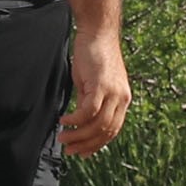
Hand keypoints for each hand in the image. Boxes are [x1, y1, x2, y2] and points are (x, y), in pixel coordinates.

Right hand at [62, 26, 132, 156]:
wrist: (97, 32)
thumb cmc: (94, 56)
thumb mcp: (93, 84)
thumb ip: (91, 102)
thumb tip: (81, 120)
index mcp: (122, 99)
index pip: (112, 130)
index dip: (97, 145)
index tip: (82, 153)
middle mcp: (122, 98)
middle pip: (105, 132)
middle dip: (86, 145)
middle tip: (69, 150)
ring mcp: (113, 92)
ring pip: (97, 125)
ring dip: (78, 135)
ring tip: (63, 138)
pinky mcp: (101, 85)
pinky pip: (89, 111)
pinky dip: (75, 120)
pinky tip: (64, 121)